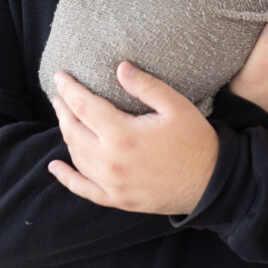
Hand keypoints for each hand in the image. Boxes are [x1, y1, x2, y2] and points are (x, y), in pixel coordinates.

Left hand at [48, 61, 218, 214]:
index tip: (59, 76)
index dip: (69, 89)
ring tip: (65, 118)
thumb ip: (146, 86)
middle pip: (74, 131)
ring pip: (77, 156)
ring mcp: (112, 184)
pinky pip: (84, 190)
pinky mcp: (118, 200)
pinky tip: (55, 167)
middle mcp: (111, 161)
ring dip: (66, 135)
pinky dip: (67, 178)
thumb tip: (120, 67)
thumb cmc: (196, 141)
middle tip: (59, 95)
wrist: (212, 183)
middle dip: (63, 110)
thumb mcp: (176, 106)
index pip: (84, 106)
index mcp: (123, 134)